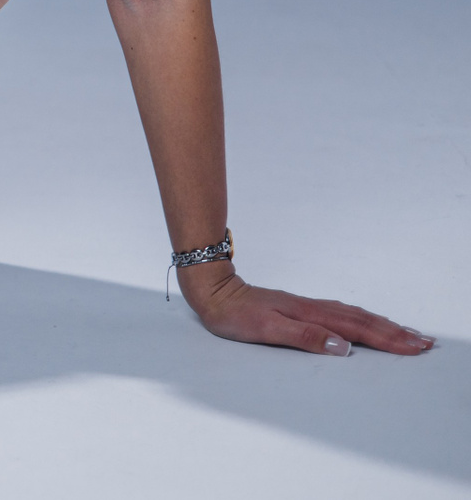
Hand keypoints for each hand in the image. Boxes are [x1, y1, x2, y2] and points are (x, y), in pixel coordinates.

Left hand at [181, 264, 434, 356]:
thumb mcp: (266, 329)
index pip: (358, 329)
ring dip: (382, 325)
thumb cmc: (234, 315)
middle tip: (425, 343)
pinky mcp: (299, 308)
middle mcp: (313, 308)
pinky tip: (364, 322)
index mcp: (310, 315)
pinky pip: (340, 313)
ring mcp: (307, 307)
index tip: (416, 347)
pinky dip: (361, 319)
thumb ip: (305, 337)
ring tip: (406, 333)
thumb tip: (343, 347)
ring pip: (353, 315)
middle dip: (395, 332)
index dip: (388, 339)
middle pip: (362, 320)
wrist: (212, 291)